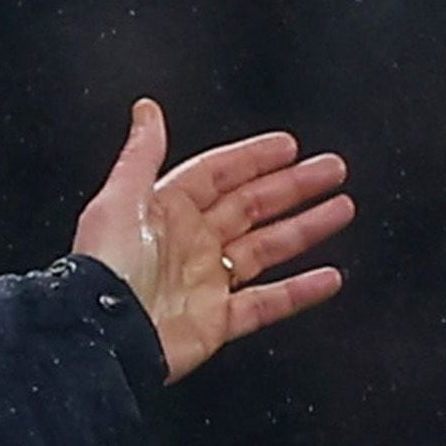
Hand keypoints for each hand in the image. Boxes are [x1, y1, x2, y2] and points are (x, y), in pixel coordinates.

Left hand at [72, 98, 352, 382]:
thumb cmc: (104, 268)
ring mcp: (204, 283)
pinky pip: (265, 304)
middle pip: (250, 207)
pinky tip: (329, 278)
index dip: (252, 158)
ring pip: (265, 249)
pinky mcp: (215, 321)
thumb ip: (141, 154)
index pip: (217, 175)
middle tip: (332, 170)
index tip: (289, 146)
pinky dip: (299, 292)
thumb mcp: (120, 198)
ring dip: (305, 229)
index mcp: (165, 211)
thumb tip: (146, 110)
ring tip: (342, 209)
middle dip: (293, 187)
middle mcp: (188, 245)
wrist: (103, 335)